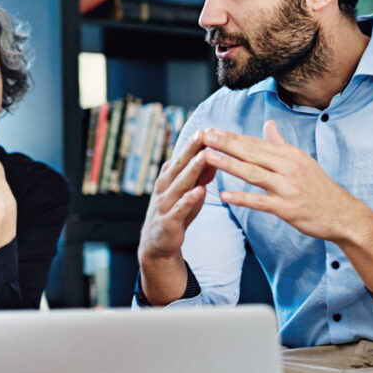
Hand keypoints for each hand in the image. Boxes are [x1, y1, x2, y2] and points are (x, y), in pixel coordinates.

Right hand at [138, 130, 214, 263]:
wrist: (158, 243)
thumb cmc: (175, 213)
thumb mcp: (188, 192)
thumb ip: (200, 176)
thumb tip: (214, 156)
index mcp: (168, 178)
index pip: (182, 158)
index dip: (194, 144)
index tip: (207, 129)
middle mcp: (163, 187)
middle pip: (179, 166)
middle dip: (192, 150)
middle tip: (204, 134)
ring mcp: (164, 204)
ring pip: (180, 184)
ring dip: (192, 170)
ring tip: (205, 157)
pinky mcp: (168, 222)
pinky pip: (179, 209)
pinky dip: (188, 199)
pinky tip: (199, 191)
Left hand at [200, 121, 365, 242]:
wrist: (342, 215)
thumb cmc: (317, 186)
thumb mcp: (302, 160)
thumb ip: (280, 143)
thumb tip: (268, 124)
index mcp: (288, 155)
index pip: (254, 142)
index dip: (230, 136)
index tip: (210, 129)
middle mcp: (288, 168)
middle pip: (251, 153)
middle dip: (224, 143)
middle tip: (202, 136)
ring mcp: (288, 188)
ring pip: (253, 173)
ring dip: (228, 164)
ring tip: (206, 156)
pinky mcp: (287, 208)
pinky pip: (261, 202)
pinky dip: (242, 198)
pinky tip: (224, 196)